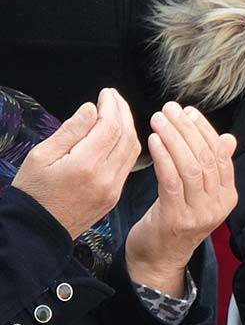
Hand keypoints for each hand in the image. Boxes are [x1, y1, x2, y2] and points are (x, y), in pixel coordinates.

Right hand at [12, 89, 140, 238]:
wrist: (34, 230)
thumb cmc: (32, 192)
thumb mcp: (41, 156)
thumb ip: (70, 130)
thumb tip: (91, 109)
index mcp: (84, 166)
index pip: (110, 127)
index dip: (112, 106)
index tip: (107, 93)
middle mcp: (104, 178)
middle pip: (126, 136)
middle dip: (123, 112)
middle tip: (114, 98)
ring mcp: (113, 189)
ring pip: (132, 150)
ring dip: (129, 127)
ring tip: (117, 111)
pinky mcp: (114, 196)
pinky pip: (128, 165)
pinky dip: (128, 145)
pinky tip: (119, 134)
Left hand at [126, 103, 236, 296]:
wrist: (157, 260)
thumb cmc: (174, 221)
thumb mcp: (198, 194)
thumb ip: (212, 168)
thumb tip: (228, 138)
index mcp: (228, 196)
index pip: (220, 155)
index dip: (205, 130)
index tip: (188, 112)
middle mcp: (218, 205)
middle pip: (205, 157)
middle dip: (186, 129)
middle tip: (169, 109)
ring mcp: (199, 213)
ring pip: (190, 166)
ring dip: (173, 138)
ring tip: (158, 120)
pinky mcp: (176, 218)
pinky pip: (172, 180)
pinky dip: (163, 157)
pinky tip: (153, 141)